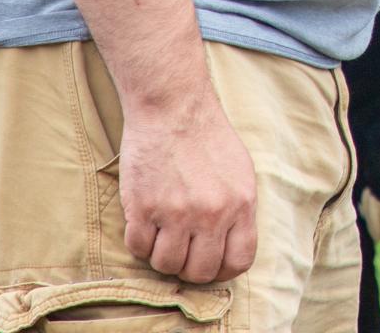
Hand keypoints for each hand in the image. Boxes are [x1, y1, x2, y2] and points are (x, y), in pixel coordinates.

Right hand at [118, 90, 257, 284]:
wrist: (173, 108)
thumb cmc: (207, 138)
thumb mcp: (241, 173)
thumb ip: (238, 211)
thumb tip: (230, 247)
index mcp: (241, 204)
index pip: (239, 262)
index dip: (223, 270)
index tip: (210, 263)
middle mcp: (212, 213)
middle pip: (200, 272)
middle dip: (189, 268)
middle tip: (182, 251)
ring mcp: (177, 213)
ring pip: (166, 265)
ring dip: (162, 255)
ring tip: (163, 234)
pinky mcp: (144, 208)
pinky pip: (138, 248)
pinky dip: (139, 242)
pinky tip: (145, 223)